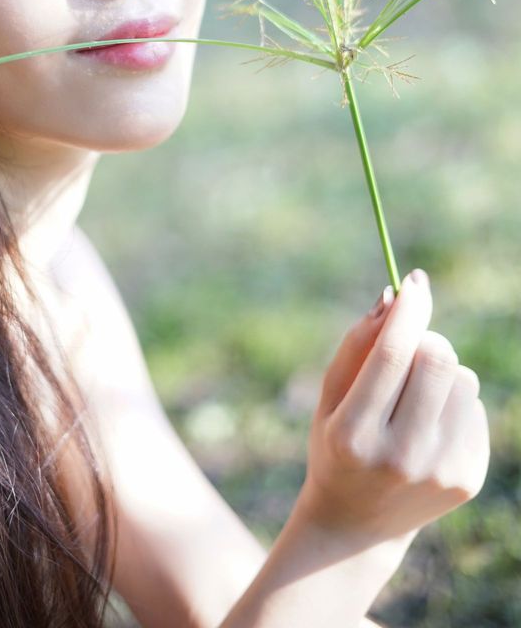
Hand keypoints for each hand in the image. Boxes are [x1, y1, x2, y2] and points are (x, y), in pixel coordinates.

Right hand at [295, 269, 488, 559]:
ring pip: (463, 379)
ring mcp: (439, 472)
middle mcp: (399, 456)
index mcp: (353, 434)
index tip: (415, 282)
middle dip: (425, 339)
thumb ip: (356, 345)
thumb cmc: (336, 442)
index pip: (391, 356)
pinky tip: (429, 428)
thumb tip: (393, 297)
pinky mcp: (467, 479)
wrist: (357, 523)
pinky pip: (475, 408)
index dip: (407, 312)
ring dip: (441, 373)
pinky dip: (454, 403)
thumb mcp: (330, 396)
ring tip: (416, 398)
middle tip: (409, 347)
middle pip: (437, 360)